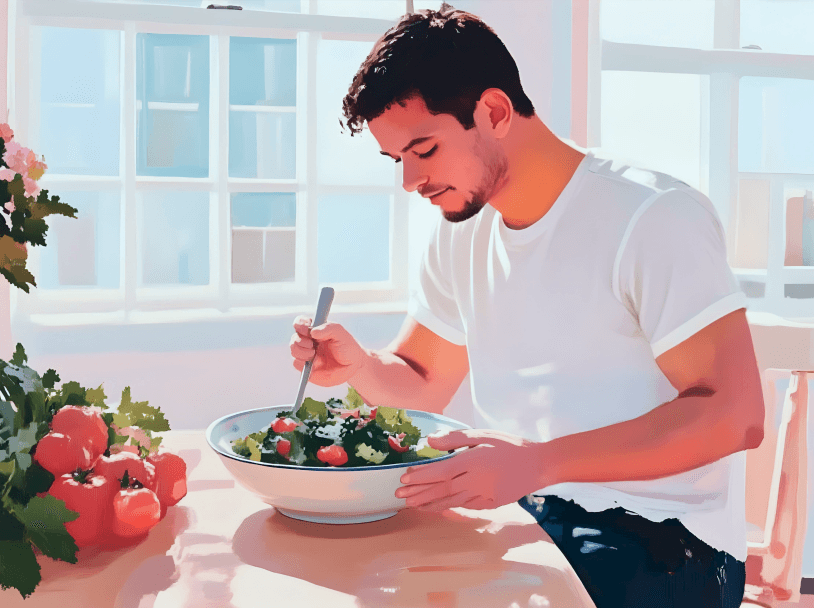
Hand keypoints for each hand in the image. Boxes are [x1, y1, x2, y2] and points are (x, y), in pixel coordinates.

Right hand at [290, 316, 367, 386]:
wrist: (353, 366)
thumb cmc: (347, 347)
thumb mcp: (341, 333)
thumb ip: (328, 328)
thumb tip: (312, 331)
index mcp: (315, 330)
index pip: (300, 323)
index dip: (299, 324)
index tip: (306, 329)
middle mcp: (308, 341)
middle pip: (294, 337)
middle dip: (300, 340)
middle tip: (312, 344)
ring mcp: (307, 354)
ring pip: (293, 350)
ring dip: (301, 351)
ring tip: (313, 354)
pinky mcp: (307, 367)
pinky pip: (296, 363)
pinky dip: (301, 363)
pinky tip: (313, 363)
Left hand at [395, 429, 550, 510]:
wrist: (539, 464)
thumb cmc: (510, 445)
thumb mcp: (483, 435)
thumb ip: (455, 439)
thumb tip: (430, 441)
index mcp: (472, 462)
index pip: (440, 471)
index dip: (421, 476)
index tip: (404, 479)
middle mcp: (475, 481)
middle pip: (442, 489)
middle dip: (420, 493)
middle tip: (400, 496)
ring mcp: (483, 495)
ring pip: (452, 501)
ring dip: (431, 504)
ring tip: (414, 505)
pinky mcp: (491, 503)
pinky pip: (466, 506)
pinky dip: (451, 507)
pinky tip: (440, 508)